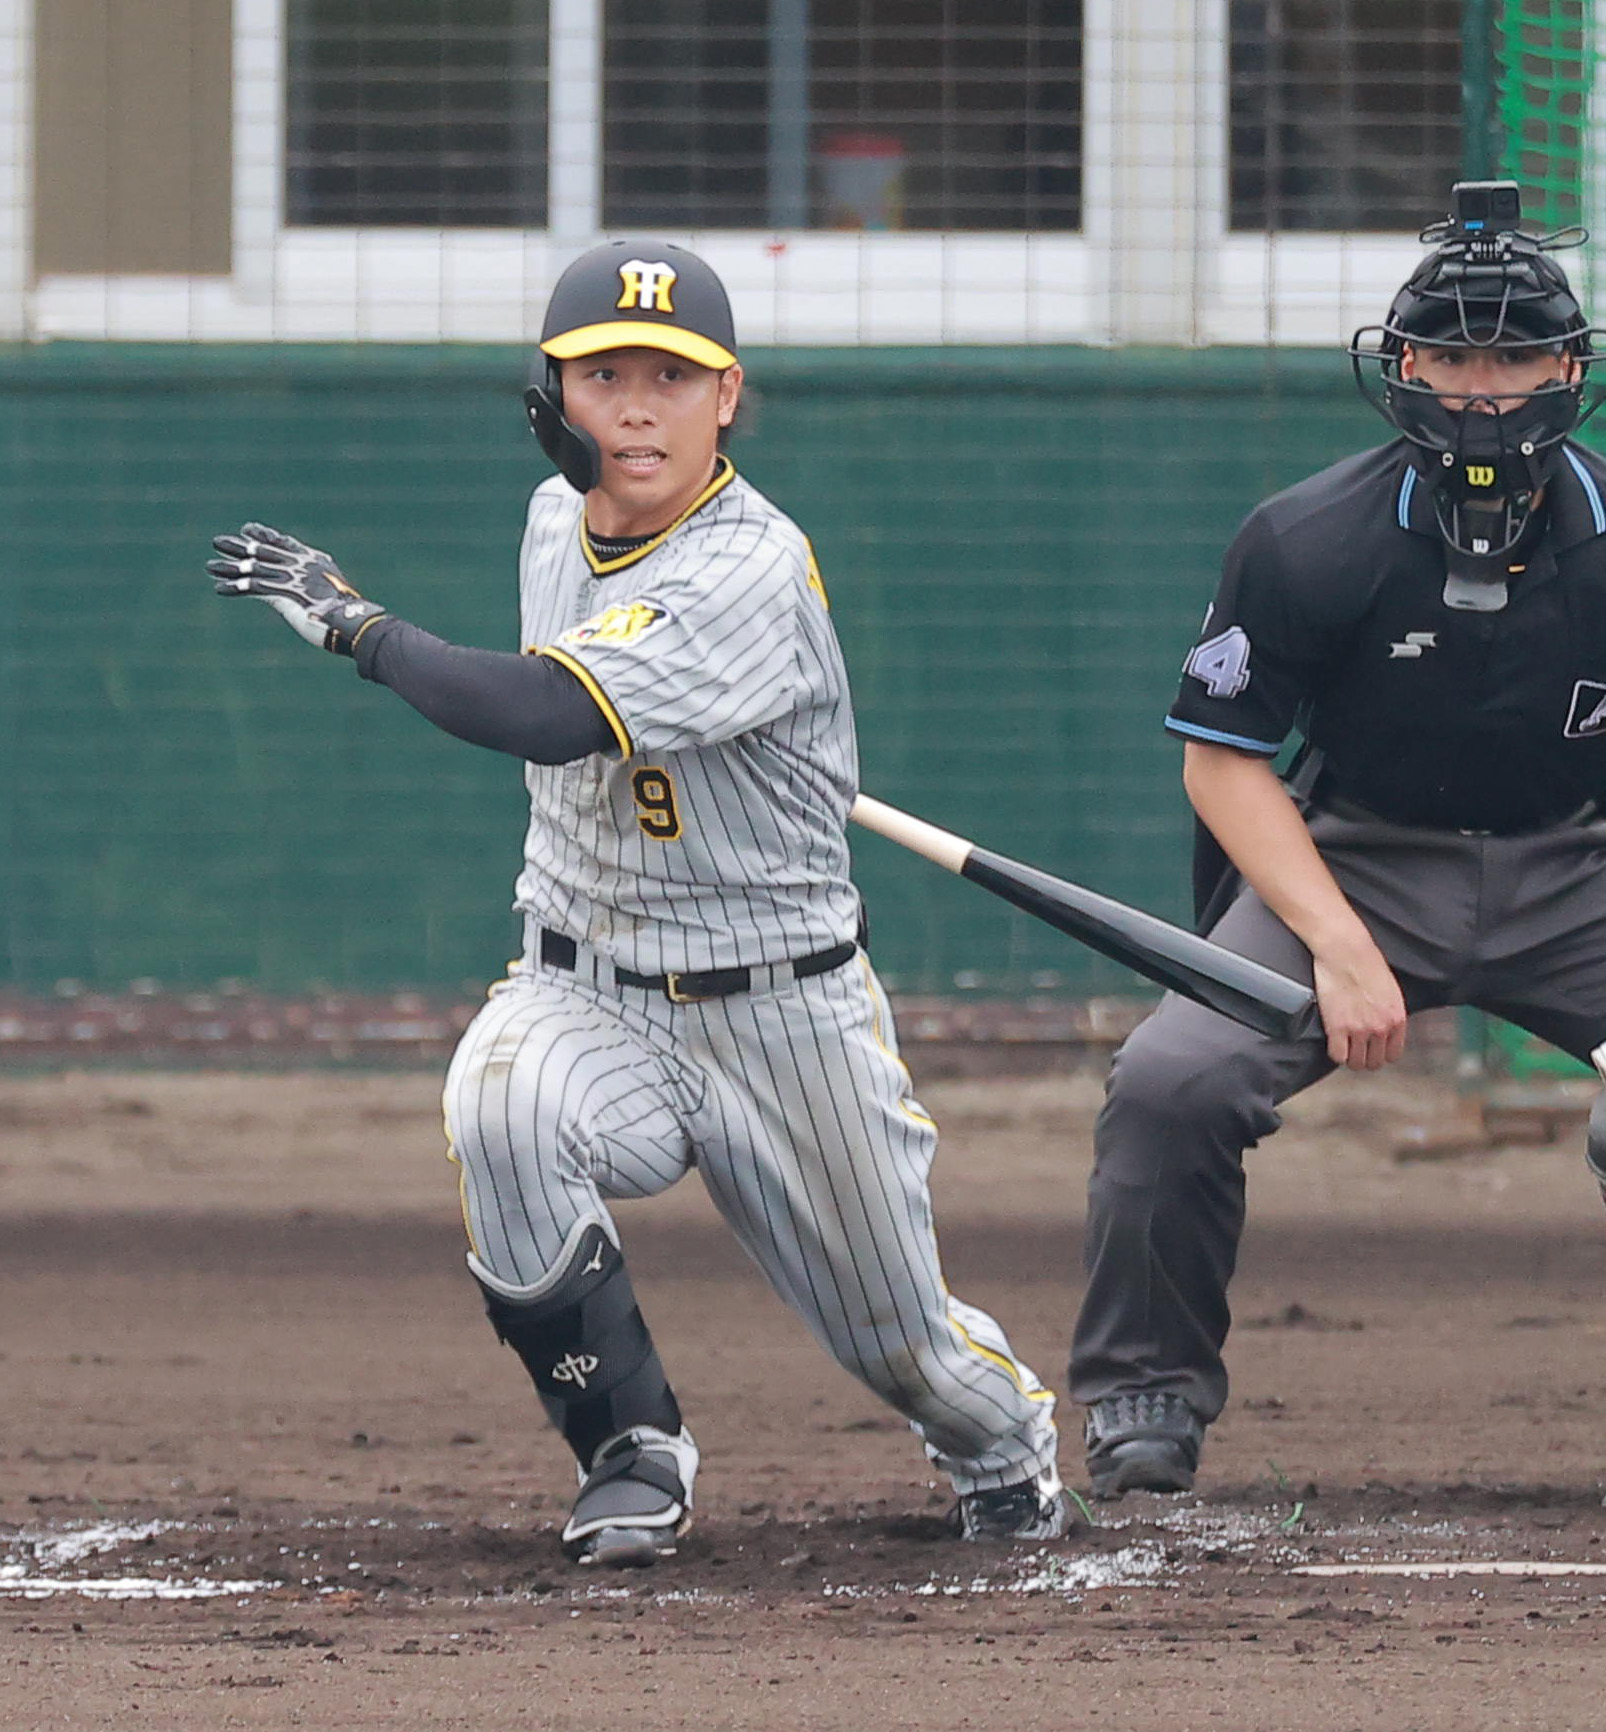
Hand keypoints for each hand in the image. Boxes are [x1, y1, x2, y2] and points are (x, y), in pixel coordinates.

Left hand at [207, 523, 386, 656]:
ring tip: (209, 567)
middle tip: (217, 541)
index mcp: (314, 560)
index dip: (263, 535)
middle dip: (238, 547)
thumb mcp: (331, 595)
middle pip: (262, 552)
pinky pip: (254, 589)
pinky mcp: (284, 595)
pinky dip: (235, 589)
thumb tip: (309, 596)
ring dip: (229, 568)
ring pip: (253, 569)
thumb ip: (315, 588)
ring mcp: (292, 578)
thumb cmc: (349, 615)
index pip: (283, 542)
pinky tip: (219, 589)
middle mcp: (301, 565)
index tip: (246, 529)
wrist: (357, 624)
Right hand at [1311, 935, 1407, 1070]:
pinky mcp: (1337, 1028)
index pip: (1394, 1054)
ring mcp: (1359, 1030)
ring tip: (1344, 1049)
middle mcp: (1381, 1027)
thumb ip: (1389, 1013)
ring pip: (1356, 1063)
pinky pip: (1338, 1056)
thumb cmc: (1365, 962)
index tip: (1373, 1050)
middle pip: (1375, 1062)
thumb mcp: (1390, 990)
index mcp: (1397, 1018)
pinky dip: (1335, 1053)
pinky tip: (1333, 1043)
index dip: (1381, 1053)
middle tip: (1355, 1050)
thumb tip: (1384, 1027)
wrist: (1345, 951)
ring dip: (1350, 1058)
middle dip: (1365, 1058)